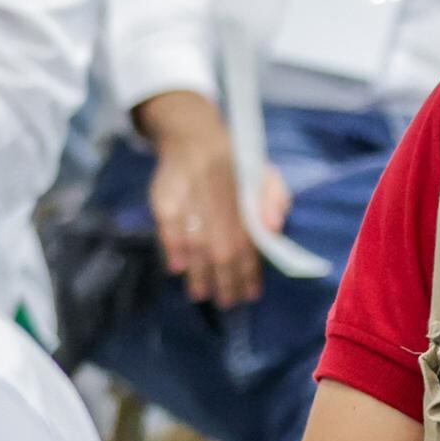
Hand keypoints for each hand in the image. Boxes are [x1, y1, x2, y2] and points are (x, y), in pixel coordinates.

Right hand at [138, 91, 275, 308]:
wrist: (195, 138)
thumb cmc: (237, 164)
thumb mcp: (266, 176)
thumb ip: (275, 200)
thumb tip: (274, 226)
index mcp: (244, 198)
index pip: (249, 244)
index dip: (249, 272)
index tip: (250, 294)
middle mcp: (217, 201)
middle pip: (221, 250)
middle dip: (225, 280)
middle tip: (227, 302)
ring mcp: (188, 199)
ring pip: (194, 244)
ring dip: (198, 272)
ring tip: (201, 294)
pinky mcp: (164, 196)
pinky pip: (167, 226)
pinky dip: (172, 247)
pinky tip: (177, 267)